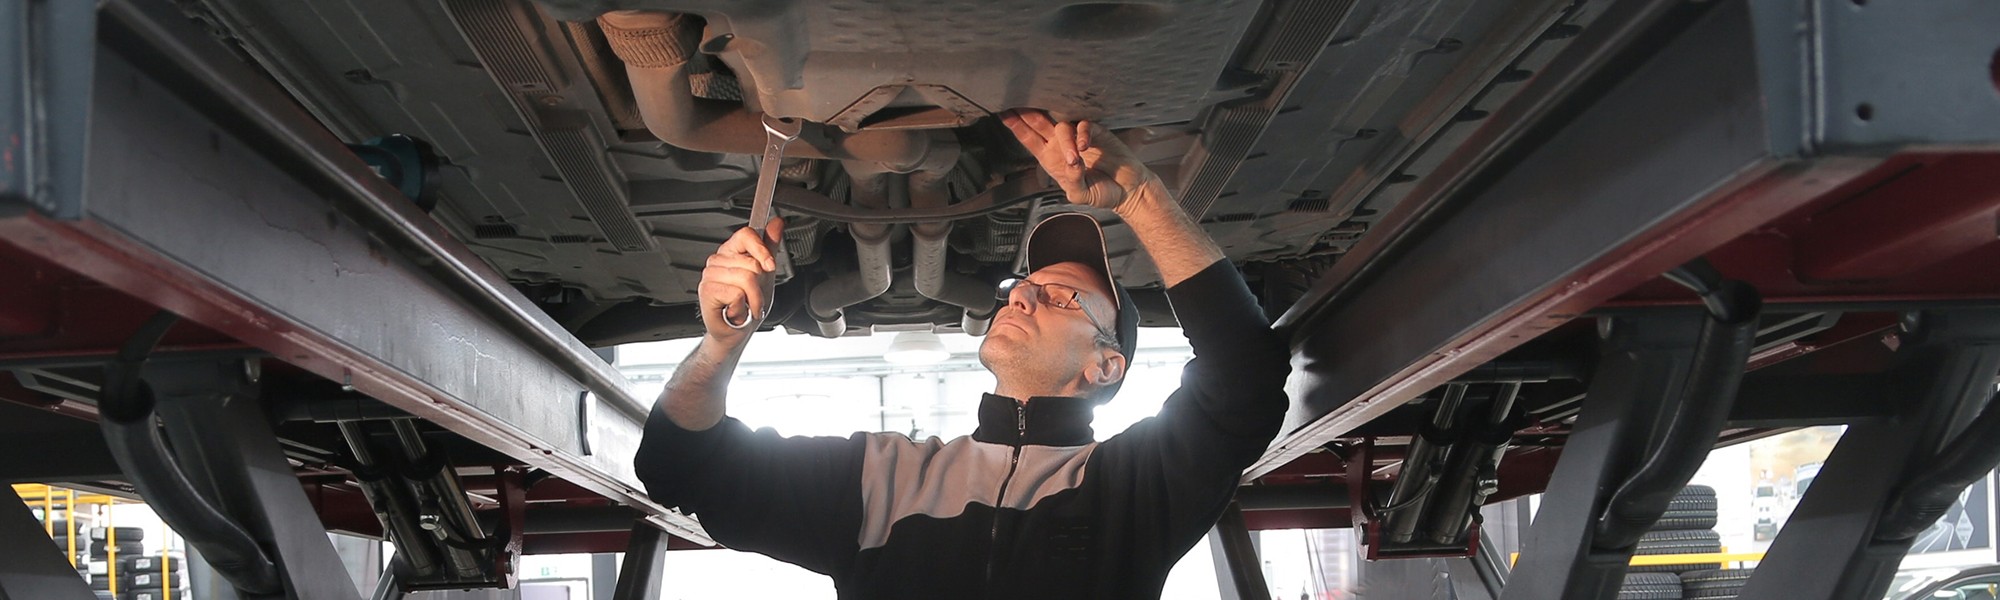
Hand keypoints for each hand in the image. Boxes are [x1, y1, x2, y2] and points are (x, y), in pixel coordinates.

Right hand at [698, 218, 784, 341]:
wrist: (735, 331)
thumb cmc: (748, 304)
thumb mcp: (765, 274)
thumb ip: (770, 247)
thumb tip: (776, 223)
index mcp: (731, 251)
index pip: (746, 234)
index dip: (761, 249)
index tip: (769, 265)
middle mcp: (718, 260)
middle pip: (752, 262)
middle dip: (760, 286)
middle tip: (753, 297)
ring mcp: (710, 274)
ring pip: (746, 278)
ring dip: (753, 299)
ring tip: (746, 305)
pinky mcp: (707, 290)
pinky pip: (737, 293)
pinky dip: (742, 307)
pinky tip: (735, 310)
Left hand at [1000, 109, 1163, 212]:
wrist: (1128, 191)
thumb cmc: (1103, 192)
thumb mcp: (1082, 194)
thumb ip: (1073, 181)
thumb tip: (1072, 162)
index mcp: (1052, 159)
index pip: (1029, 139)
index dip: (1017, 127)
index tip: (1004, 115)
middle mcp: (1062, 145)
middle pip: (1040, 124)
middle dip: (1027, 115)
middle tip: (1016, 105)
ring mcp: (1079, 138)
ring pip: (1062, 126)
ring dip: (1065, 141)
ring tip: (1074, 159)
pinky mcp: (1097, 134)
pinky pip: (1084, 127)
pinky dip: (1082, 135)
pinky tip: (1084, 147)